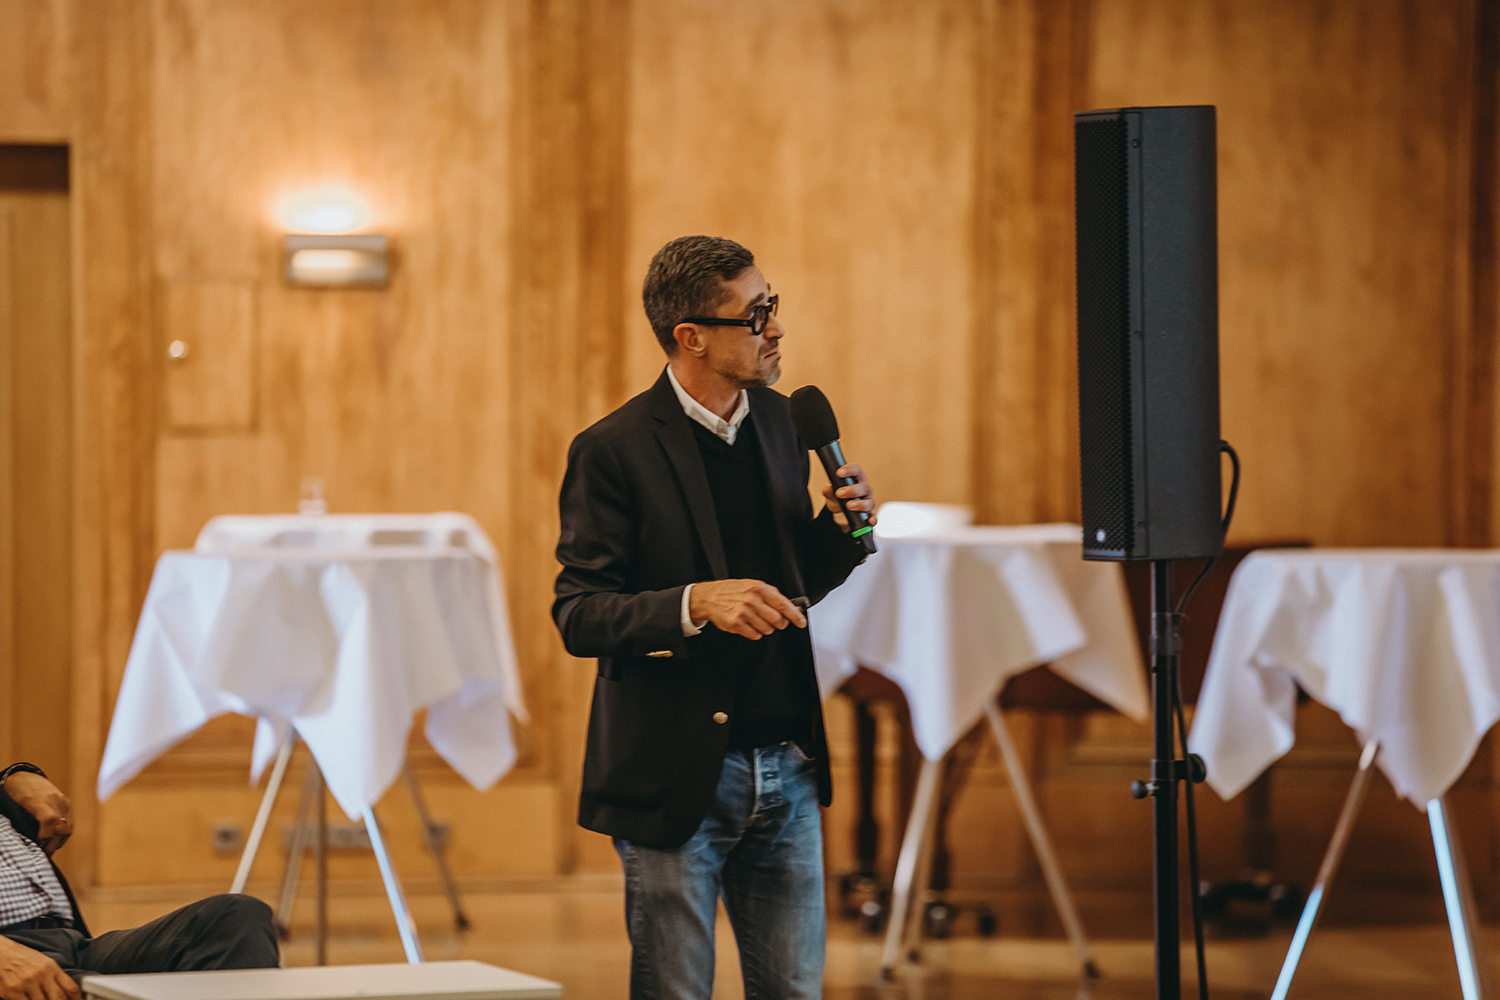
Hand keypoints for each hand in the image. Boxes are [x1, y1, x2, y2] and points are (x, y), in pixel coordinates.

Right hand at [0, 935, 78, 999]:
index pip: (70, 987)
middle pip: (59, 998)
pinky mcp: (13, 991)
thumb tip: (66, 993)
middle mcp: (41, 975)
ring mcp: (27, 984)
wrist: (1, 952)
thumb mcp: (43, 963)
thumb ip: (54, 977)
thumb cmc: (22, 958)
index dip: (77, 999)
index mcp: (52, 967)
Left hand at [3, 773, 71, 856]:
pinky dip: (62, 834)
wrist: (24, 776)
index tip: (37, 845)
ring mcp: (64, 802)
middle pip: (61, 828)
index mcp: (38, 799)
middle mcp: (55, 800)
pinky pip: (69, 824)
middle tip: (41, 853)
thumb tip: (29, 841)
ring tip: (47, 848)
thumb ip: (23, 822)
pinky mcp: (67, 804)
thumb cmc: (15, 793)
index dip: (45, 836)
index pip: (49, 820)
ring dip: (58, 841)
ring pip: (68, 829)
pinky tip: (53, 838)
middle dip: (52, 845)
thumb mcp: (14, 807)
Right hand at [688, 579, 807, 639]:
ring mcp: (743, 613)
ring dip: (766, 628)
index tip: (801, 622)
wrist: (708, 597)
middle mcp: (752, 600)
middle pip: (778, 620)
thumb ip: (770, 595)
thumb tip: (789, 607)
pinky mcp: (736, 624)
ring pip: (767, 629)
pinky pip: (755, 635)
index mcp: (758, 588)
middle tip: (776, 622)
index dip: (795, 616)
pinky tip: (748, 625)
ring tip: (756, 620)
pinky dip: (755, 633)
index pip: (783, 604)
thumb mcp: (751, 585)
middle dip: (780, 624)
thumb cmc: (732, 591)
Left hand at [822, 464, 876, 531]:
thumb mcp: (831, 494)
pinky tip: (869, 521)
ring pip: (869, 502)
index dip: (849, 470)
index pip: (856, 470)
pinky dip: (872, 519)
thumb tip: (829, 489)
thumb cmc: (838, 498)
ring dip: (859, 504)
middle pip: (864, 487)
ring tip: (848, 506)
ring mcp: (868, 501)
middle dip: (852, 490)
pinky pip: (873, 517)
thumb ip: (829, 491)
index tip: (839, 473)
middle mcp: (865, 489)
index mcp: (856, 479)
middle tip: (839, 493)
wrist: (839, 513)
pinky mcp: (869, 514)